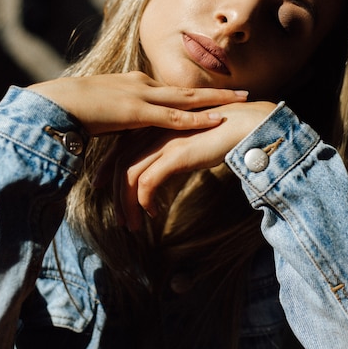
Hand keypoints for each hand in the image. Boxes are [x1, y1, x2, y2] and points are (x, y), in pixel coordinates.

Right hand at [28, 71, 248, 134]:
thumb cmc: (75, 107)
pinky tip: (217, 119)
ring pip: (189, 99)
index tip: (216, 94)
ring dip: (217, 100)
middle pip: (189, 89)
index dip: (197, 93)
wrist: (57, 102)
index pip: (173, 89)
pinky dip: (198, 118)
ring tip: (242, 100)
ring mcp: (143, 97)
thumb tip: (127, 126)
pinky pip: (174, 116)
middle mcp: (144, 86)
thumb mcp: (104, 109)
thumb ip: (120, 116)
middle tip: (243, 92)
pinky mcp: (138, 112)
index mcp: (136, 84)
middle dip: (218, 91)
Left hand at [94, 100, 275, 229]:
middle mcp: (154, 131)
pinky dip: (144, 201)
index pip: (121, 146)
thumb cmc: (221, 131)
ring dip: (127, 204)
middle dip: (114, 192)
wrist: (245, 123)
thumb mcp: (189, 138)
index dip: (108, 167)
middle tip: (118, 217)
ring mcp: (163, 142)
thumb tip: (164, 166)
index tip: (102, 185)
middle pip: (120, 162)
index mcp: (155, 123)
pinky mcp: (175, 155)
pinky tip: (153, 213)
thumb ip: (172, 147)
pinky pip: (147, 182)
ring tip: (132, 225)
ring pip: (129, 175)